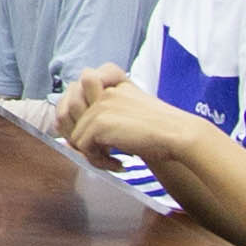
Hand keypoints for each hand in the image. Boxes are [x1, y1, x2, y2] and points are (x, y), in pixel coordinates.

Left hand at [55, 73, 194, 168]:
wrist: (177, 134)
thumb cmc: (159, 129)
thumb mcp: (128, 113)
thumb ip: (102, 117)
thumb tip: (71, 140)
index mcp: (110, 82)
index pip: (73, 98)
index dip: (76, 122)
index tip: (97, 140)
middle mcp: (102, 90)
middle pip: (68, 118)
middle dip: (81, 140)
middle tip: (104, 153)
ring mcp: (100, 105)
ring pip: (75, 137)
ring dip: (92, 154)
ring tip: (114, 159)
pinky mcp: (99, 121)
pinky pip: (83, 148)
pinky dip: (99, 161)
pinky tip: (121, 163)